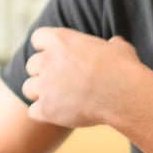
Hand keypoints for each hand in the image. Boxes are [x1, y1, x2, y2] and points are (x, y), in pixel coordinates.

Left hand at [22, 27, 140, 127]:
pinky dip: (44, 114)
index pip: (38, 38)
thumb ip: (110, 44)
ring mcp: (44, 85)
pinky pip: (33, 111)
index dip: (45, 47)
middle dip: (43, 73)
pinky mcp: (45, 109)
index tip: (56, 56)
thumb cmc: (124, 70)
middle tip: (61, 82)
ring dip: (41, 94)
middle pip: (31, 65)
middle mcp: (47, 60)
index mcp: (61, 40)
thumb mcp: (119, 49)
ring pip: (28, 88)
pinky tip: (60, 115)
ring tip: (59, 100)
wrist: (124, 96)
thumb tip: (115, 42)